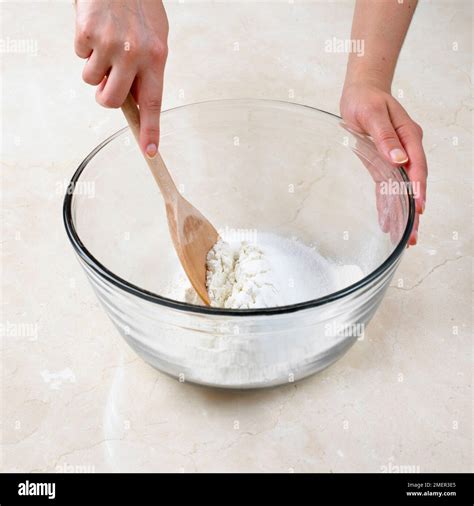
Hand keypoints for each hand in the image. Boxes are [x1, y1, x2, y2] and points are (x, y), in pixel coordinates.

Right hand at [74, 0, 167, 158]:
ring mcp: (109, 43)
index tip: (150, 151)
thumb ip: (149, 72)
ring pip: (91, 80)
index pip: (153, 102)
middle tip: (106, 84)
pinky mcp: (87, 33)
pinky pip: (79, 56)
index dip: (151, 130)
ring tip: (105, 43)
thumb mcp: (156, 39)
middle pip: (111, 100)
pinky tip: (96, 28)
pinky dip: (84, 46)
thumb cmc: (139, 7)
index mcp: (156, 57)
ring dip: (94, 67)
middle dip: (105, 97)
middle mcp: (134, 53)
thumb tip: (140, 103)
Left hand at [340, 83, 426, 245]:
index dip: (418, 188)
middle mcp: (406, 149)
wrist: (361, 92)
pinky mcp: (384, 162)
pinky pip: (388, 186)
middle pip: (413, 183)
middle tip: (412, 235)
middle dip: (413, 210)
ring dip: (403, 212)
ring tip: (406, 236)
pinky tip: (388, 220)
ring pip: (402, 189)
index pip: (417, 167)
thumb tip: (399, 158)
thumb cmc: (366, 99)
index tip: (419, 208)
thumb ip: (385, 136)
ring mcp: (397, 157)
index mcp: (408, 136)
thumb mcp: (372, 114)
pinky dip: (388, 203)